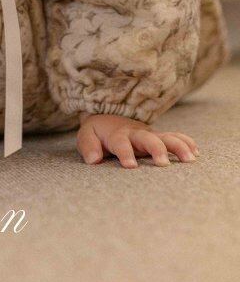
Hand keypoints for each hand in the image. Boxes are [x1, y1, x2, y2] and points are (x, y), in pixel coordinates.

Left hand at [76, 114, 199, 168]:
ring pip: (165, 137)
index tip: (130, 166)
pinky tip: (196, 153)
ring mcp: (149, 134)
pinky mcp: (158, 137)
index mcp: (117, 134)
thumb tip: (93, 160)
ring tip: (190, 159)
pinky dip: (186, 142)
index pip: (121, 143)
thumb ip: (88, 146)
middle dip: (156, 149)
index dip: (125, 153)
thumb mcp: (86, 136)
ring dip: (178, 146)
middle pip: (147, 138)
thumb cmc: (98, 132)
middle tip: (163, 163)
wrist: (108, 115)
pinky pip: (174, 137)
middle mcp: (136, 133)